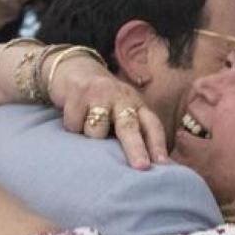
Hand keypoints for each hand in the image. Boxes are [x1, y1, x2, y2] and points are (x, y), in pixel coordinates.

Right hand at [49, 56, 167, 169]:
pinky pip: (74, 125)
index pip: (152, 125)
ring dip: (91, 137)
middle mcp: (121, 98)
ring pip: (96, 130)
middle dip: (136, 148)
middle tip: (141, 167)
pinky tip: (74, 118)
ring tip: (87, 130)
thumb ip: (132, 131)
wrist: (75, 68)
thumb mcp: (122, 111)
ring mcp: (100, 94)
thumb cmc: (103, 100)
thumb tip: (145, 166)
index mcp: (137, 104)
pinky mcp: (78, 93)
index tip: (162, 165)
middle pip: (129, 126)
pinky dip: (72, 127)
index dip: (157, 144)